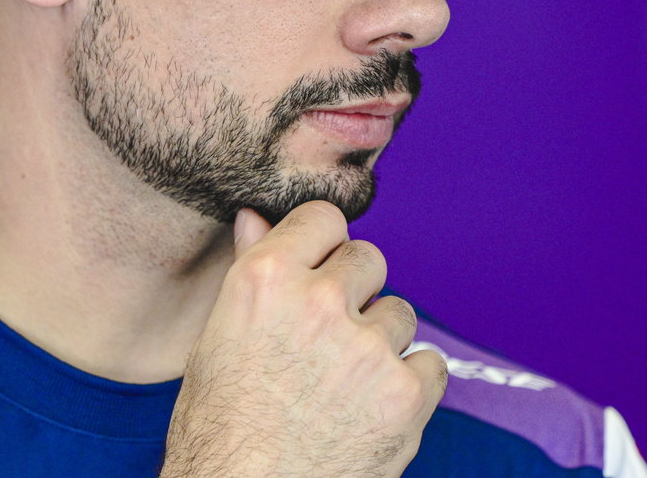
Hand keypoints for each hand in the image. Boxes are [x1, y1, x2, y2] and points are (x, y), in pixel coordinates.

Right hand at [159, 201, 446, 477]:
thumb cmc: (219, 428)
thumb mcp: (217, 338)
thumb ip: (250, 269)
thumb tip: (255, 217)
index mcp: (265, 279)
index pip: (324, 218)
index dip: (322, 247)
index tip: (318, 273)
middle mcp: (319, 301)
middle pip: (369, 259)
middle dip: (355, 292)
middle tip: (327, 341)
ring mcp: (368, 347)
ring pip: (399, 313)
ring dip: (380, 342)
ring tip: (341, 385)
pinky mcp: (406, 394)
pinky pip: (430, 363)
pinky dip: (408, 386)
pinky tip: (368, 410)